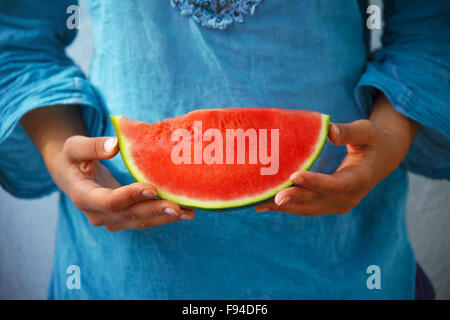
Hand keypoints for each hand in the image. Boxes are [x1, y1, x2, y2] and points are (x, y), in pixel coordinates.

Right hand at [54, 135, 194, 230]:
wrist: (71, 176)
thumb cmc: (74, 158)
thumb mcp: (75, 147)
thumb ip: (92, 146)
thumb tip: (114, 145)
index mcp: (83, 197)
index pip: (109, 201)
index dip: (130, 196)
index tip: (151, 188)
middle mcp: (98, 215)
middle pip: (130, 215)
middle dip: (155, 211)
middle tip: (179, 207)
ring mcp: (112, 220)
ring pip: (141, 221)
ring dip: (165, 218)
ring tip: (189, 213)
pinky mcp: (124, 219)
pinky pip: (146, 219)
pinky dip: (164, 216)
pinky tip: (185, 211)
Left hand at [255, 93, 418, 215]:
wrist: (383, 158)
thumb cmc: (373, 140)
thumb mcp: (366, 131)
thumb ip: (349, 132)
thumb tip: (329, 130)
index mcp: (360, 178)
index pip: (335, 184)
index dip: (315, 182)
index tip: (294, 177)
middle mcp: (350, 197)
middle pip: (318, 200)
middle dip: (294, 199)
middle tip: (271, 198)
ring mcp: (340, 204)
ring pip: (309, 208)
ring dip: (285, 207)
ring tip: (260, 204)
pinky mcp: (330, 205)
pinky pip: (307, 207)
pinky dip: (288, 206)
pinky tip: (266, 204)